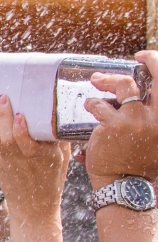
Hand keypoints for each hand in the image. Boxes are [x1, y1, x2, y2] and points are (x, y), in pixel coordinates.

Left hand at [0, 94, 70, 221]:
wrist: (34, 207)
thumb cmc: (52, 180)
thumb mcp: (63, 160)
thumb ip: (60, 138)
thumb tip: (60, 112)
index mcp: (44, 158)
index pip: (29, 144)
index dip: (21, 130)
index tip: (19, 115)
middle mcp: (22, 159)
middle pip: (7, 136)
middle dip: (2, 114)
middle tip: (2, 95)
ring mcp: (6, 159)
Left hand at [82, 50, 157, 183]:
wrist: (125, 185)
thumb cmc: (138, 162)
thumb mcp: (154, 138)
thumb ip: (151, 117)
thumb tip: (138, 92)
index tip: (146, 57)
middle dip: (150, 60)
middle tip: (140, 56)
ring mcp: (138, 121)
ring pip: (124, 87)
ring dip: (108, 80)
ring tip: (97, 81)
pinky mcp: (115, 125)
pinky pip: (99, 104)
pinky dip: (93, 103)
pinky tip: (91, 105)